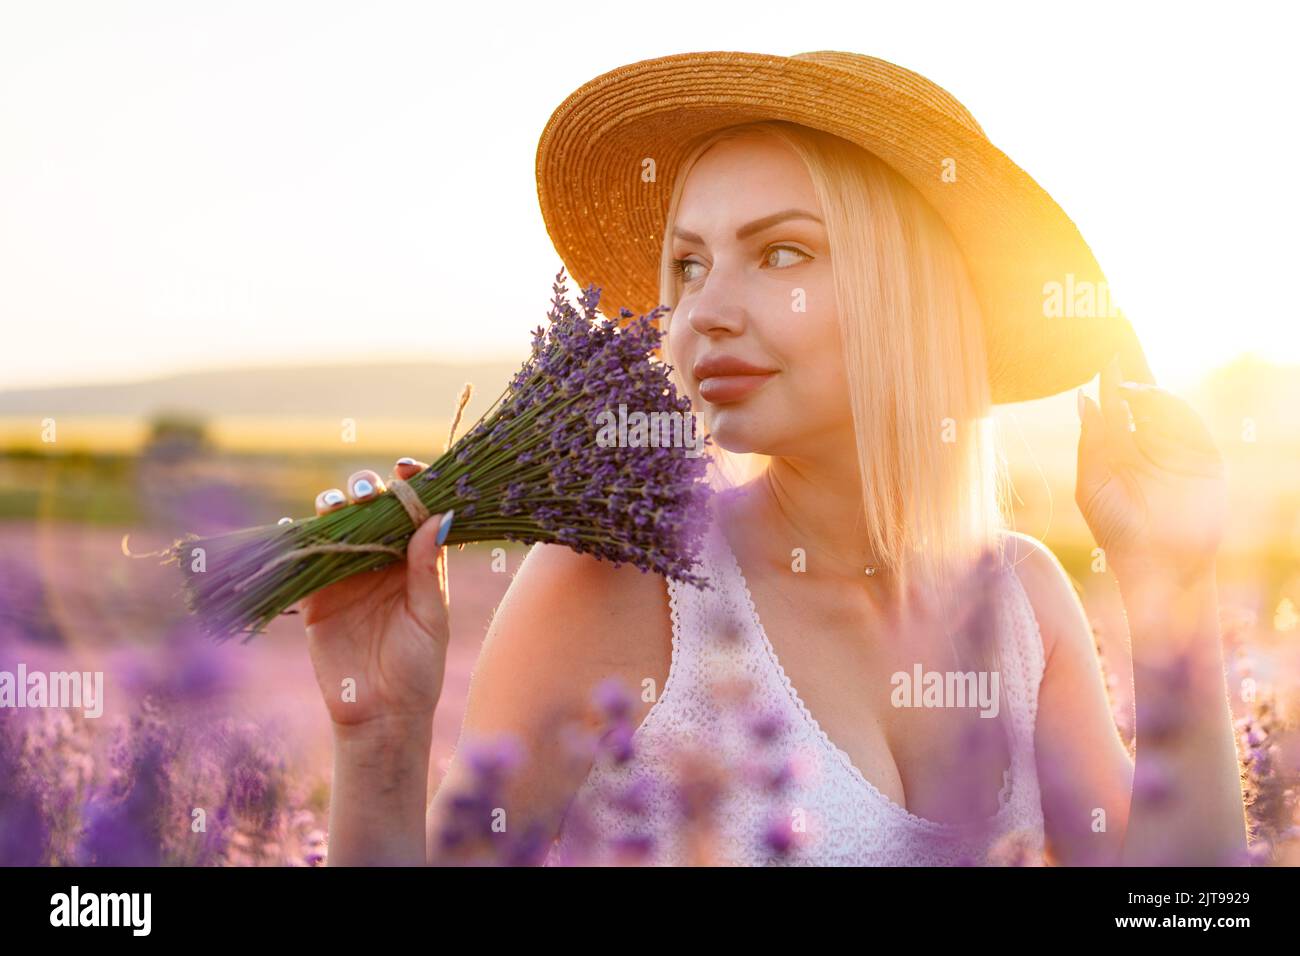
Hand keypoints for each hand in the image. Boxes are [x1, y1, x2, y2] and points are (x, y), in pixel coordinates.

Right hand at [300, 456, 452, 732]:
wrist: (381, 716)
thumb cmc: (418, 669)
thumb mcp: (431, 617)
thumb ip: (428, 568)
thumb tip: (437, 516)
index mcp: (416, 562)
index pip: (414, 511)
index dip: (411, 484)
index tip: (407, 468)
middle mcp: (380, 562)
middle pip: (372, 511)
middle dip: (368, 491)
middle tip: (369, 492)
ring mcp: (346, 577)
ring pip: (337, 527)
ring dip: (334, 507)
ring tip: (338, 505)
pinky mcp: (315, 597)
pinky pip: (303, 560)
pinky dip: (296, 538)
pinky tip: (297, 526)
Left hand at [1076, 354, 1226, 584]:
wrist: (1157, 565)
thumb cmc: (1117, 530)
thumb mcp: (1093, 484)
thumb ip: (1092, 441)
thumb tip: (1084, 397)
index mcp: (1118, 446)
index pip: (1113, 401)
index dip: (1108, 375)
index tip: (1097, 345)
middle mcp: (1147, 441)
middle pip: (1141, 393)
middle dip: (1132, 363)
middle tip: (1119, 328)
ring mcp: (1176, 446)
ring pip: (1162, 404)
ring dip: (1143, 386)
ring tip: (1120, 378)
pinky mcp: (1202, 456)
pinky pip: (1186, 422)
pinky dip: (1166, 405)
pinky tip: (1142, 396)